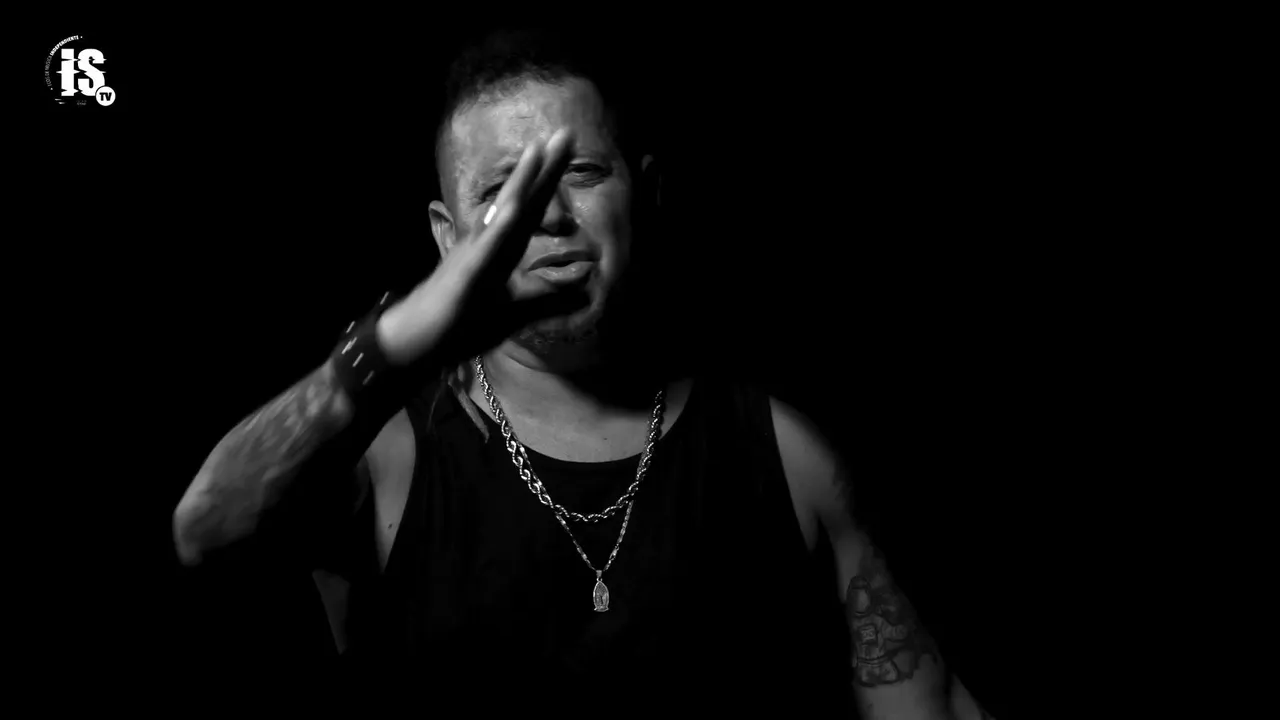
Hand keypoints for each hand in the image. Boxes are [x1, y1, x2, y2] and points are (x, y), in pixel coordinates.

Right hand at [378, 128, 587, 366]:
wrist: (416, 342)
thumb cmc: (460, 323)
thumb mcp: (515, 313)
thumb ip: (548, 298)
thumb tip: (584, 285)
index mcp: (501, 249)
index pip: (532, 209)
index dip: (551, 180)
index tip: (570, 149)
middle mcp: (488, 243)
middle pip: (522, 201)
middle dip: (544, 168)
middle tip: (567, 133)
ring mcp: (474, 256)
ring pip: (502, 214)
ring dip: (521, 183)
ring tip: (539, 150)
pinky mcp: (464, 277)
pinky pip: (483, 250)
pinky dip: (497, 229)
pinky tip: (511, 209)